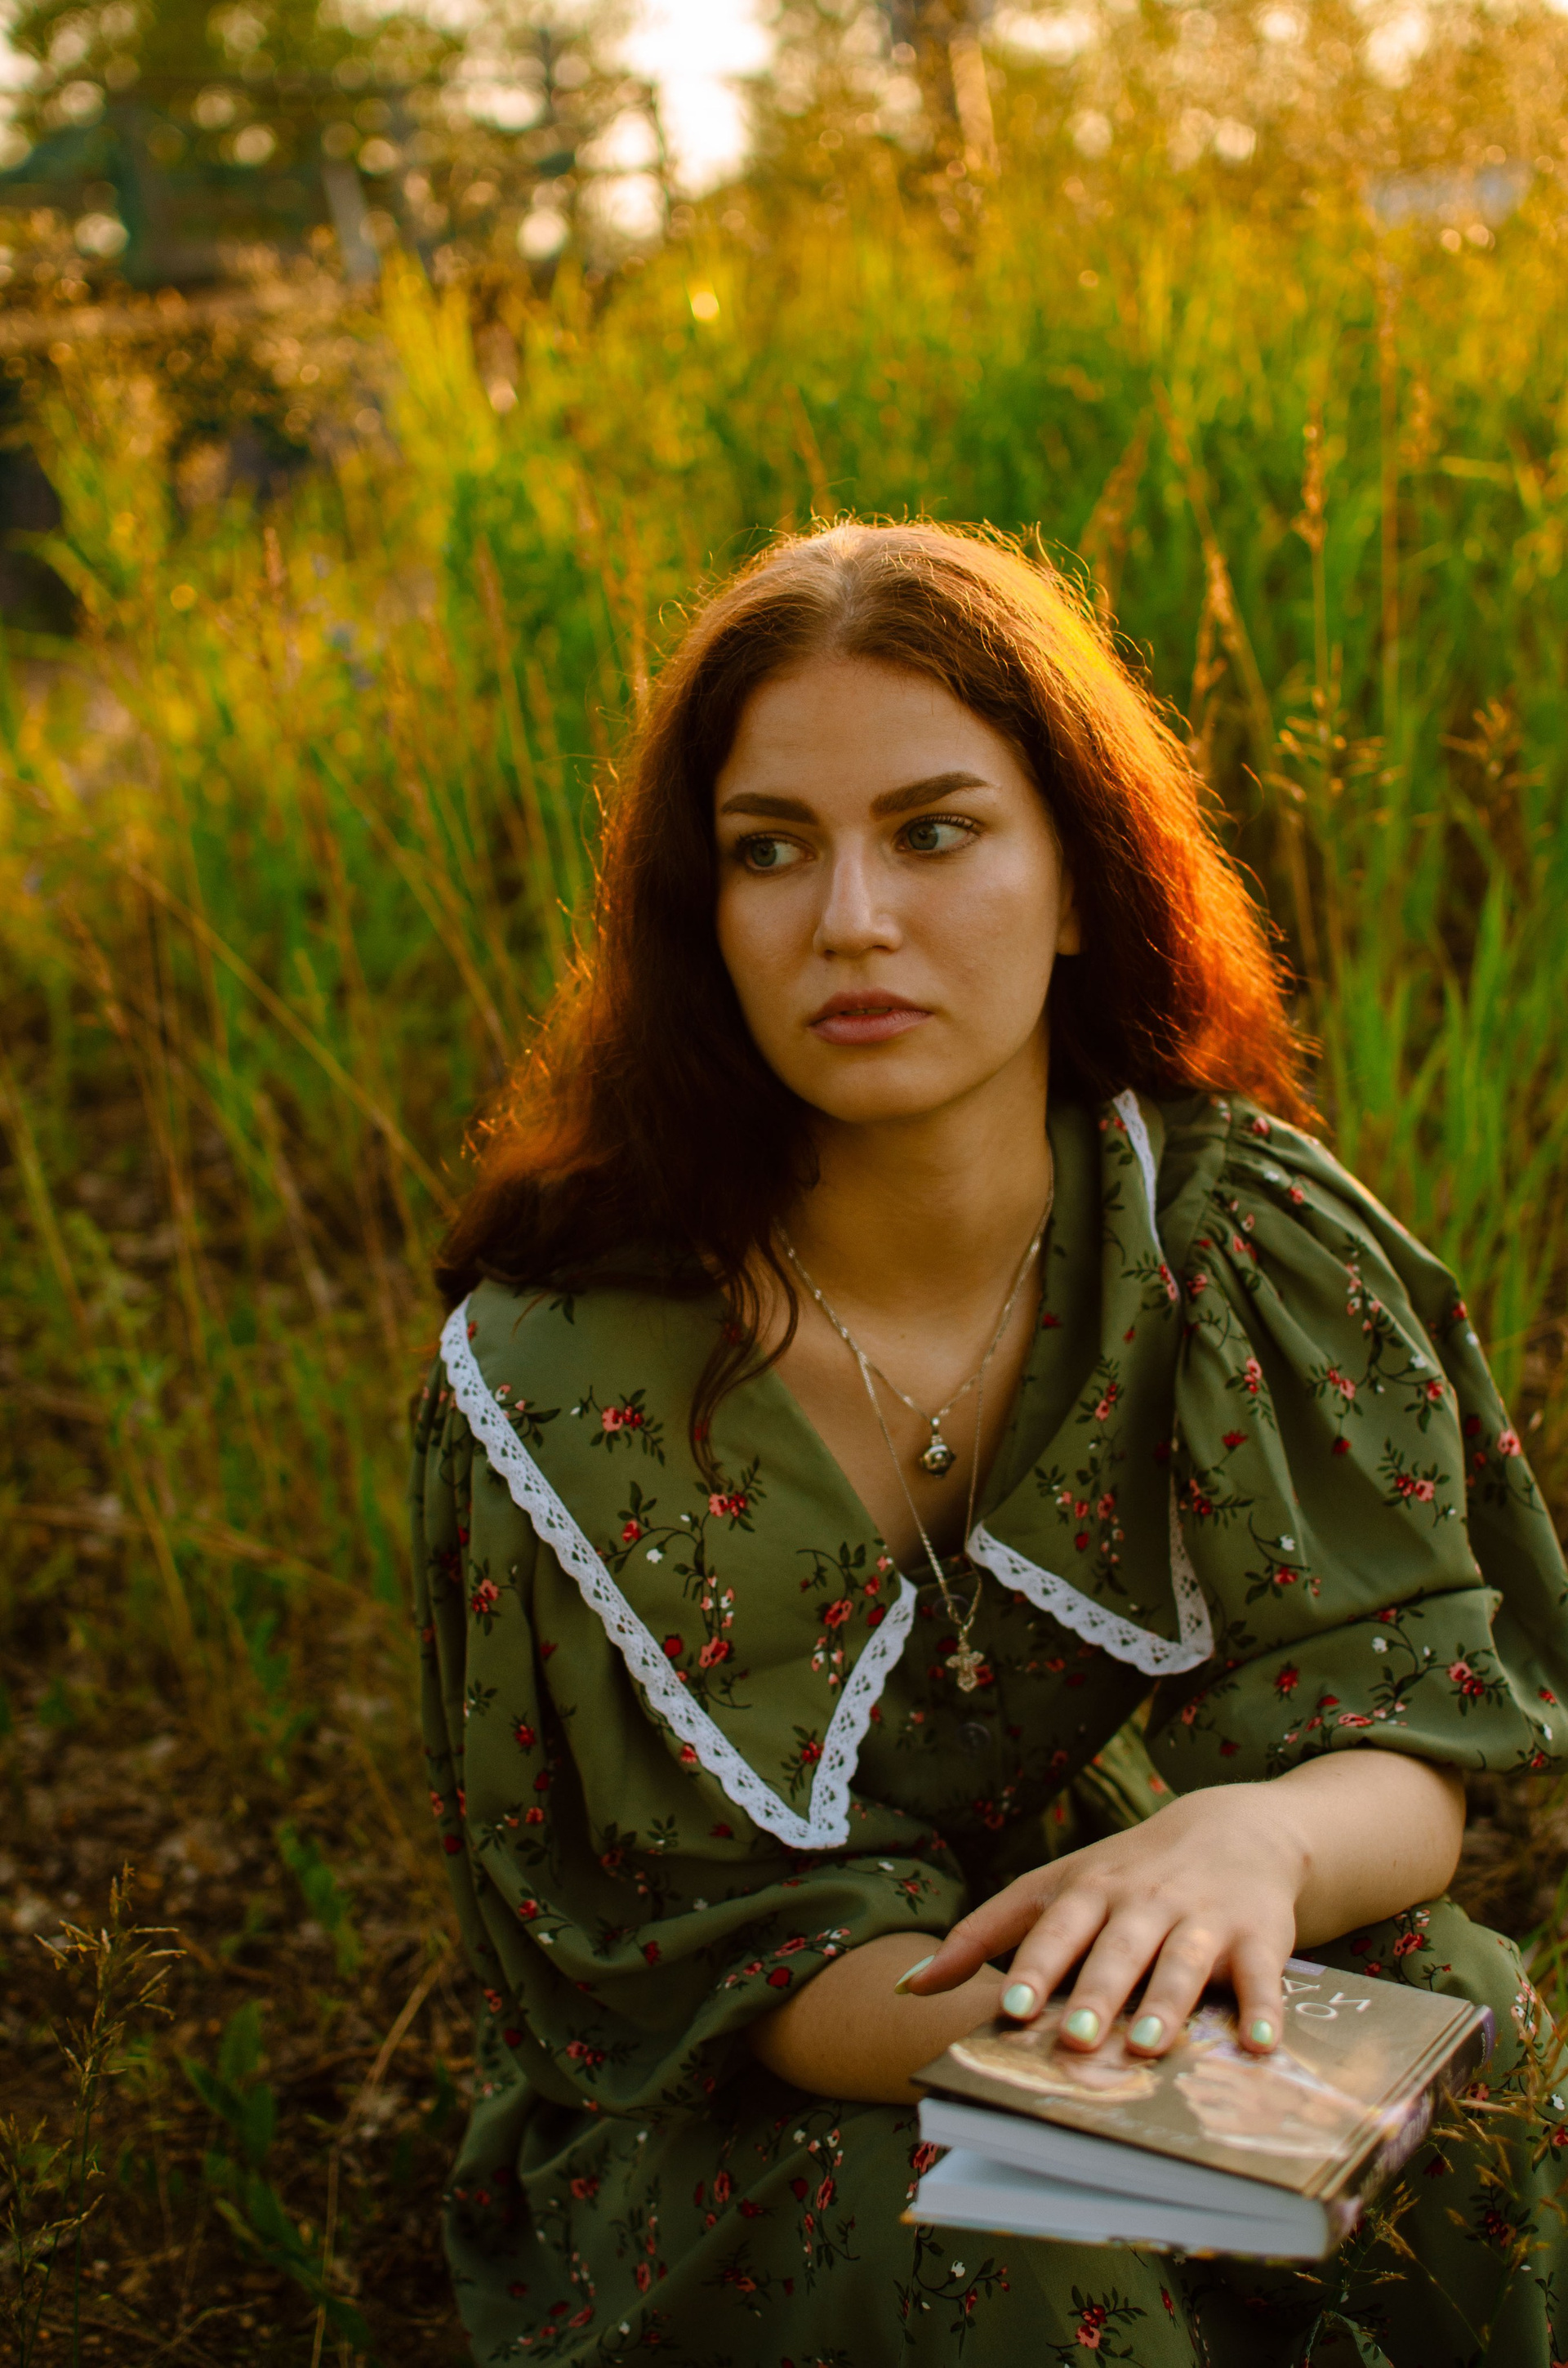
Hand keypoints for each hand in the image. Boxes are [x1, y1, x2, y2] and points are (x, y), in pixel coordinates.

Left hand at [903, 1779, 1302, 2056]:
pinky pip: (1263, 1979)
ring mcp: (1203, 1919)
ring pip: (1182, 1963)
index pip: (1055, 1928)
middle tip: (1072, 2038)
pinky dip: (1264, 2012)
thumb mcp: (1055, 1887)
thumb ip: (985, 1934)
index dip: (1033, 1967)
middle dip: (1094, 1993)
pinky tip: (1259, 2048)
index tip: (1008, 2007)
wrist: (1235, 1831)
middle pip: (1116, 1949)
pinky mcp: (1259, 1938)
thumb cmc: (1127, 1874)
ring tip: (1146, 2047)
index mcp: (1090, 1891)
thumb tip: (906, 1987)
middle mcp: (1144, 1903)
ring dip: (1165, 2004)